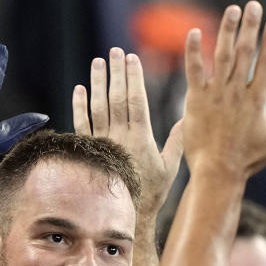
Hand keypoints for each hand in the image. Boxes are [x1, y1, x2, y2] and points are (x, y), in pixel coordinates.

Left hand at [72, 48, 183, 216]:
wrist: (130, 214)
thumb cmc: (153, 192)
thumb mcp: (170, 166)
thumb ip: (177, 140)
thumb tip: (186, 117)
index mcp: (141, 138)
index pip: (136, 100)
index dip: (133, 78)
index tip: (131, 58)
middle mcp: (121, 138)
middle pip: (117, 98)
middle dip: (116, 73)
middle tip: (114, 52)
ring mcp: (104, 144)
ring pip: (98, 108)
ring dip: (97, 84)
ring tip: (97, 63)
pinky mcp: (92, 152)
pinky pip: (82, 125)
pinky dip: (79, 107)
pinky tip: (79, 89)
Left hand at [183, 2, 265, 179]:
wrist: (217, 173)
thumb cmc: (245, 161)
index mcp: (257, 100)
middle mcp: (237, 93)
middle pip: (246, 52)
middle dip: (251, 27)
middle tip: (253, 5)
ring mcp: (216, 94)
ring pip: (223, 55)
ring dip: (228, 30)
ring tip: (233, 10)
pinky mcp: (196, 100)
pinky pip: (194, 70)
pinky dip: (194, 51)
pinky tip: (195, 32)